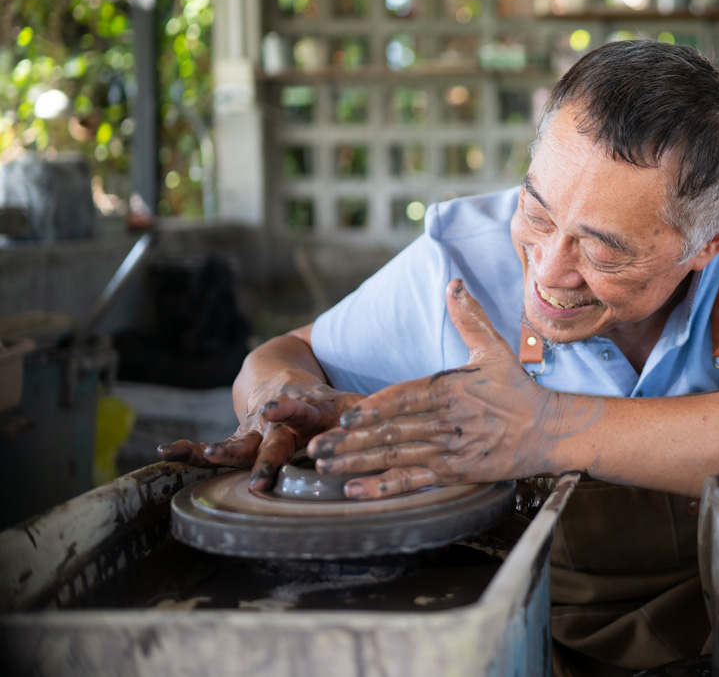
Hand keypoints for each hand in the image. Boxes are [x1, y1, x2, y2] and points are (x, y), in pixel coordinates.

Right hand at [157, 379, 364, 492]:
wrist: (282, 378)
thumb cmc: (325, 401)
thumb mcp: (349, 403)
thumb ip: (372, 414)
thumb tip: (414, 427)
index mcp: (311, 410)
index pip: (305, 410)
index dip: (295, 411)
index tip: (281, 410)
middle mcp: (280, 421)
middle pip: (273, 440)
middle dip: (266, 457)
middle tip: (262, 475)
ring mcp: (255, 431)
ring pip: (240, 443)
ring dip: (225, 451)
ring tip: (208, 456)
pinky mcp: (238, 440)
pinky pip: (211, 445)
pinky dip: (190, 449)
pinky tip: (168, 452)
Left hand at [306, 279, 574, 498]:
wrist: (549, 431)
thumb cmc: (518, 390)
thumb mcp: (493, 350)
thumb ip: (468, 318)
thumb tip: (454, 284)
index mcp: (451, 390)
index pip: (404, 399)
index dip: (373, 410)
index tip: (346, 418)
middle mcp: (448, 421)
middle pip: (391, 433)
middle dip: (349, 442)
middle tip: (315, 446)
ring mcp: (450, 450)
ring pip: (396, 458)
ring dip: (357, 463)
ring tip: (325, 467)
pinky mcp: (455, 473)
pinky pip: (413, 481)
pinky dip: (383, 487)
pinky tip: (356, 490)